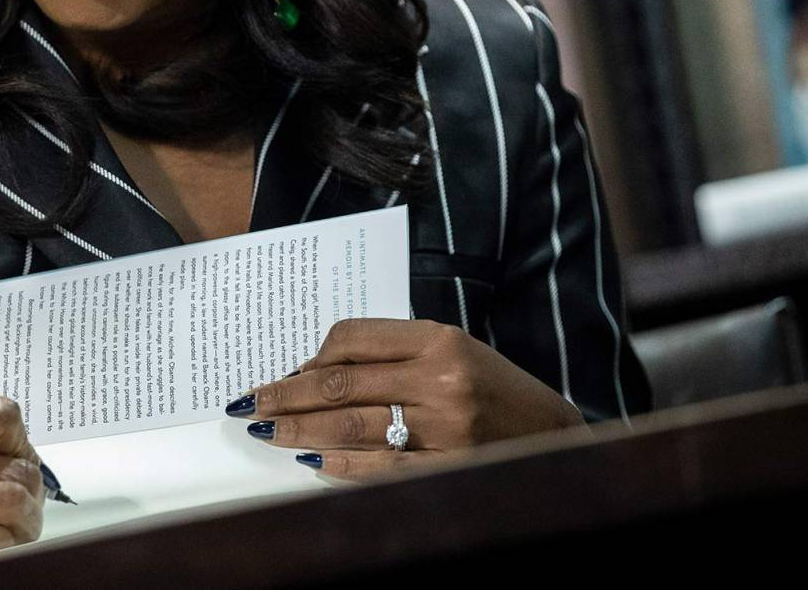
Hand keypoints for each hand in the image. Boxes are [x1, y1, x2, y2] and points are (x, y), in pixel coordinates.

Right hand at [0, 397, 45, 582]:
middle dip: (32, 490)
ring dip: (26, 520)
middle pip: (12, 466)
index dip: (23, 440)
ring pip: (5, 503)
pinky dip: (1, 544)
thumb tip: (1, 451)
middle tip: (30, 503)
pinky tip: (0, 544)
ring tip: (22, 527)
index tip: (23, 457)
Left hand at [234, 319, 584, 482]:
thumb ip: (392, 354)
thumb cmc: (496, 391)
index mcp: (440, 340)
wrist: (557, 438)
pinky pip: (377, 469)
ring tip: (268, 430)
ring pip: (349, 426)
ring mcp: (444, 429)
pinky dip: (338, 464)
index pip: (353, 338)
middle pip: (340, 383)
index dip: (310, 356)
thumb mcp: (453, 352)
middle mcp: (440, 381)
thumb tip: (315, 371)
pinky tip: (311, 460)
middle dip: (286, 394)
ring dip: (299, 429)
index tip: (284, 370)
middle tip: (251, 402)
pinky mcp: (446, 469)